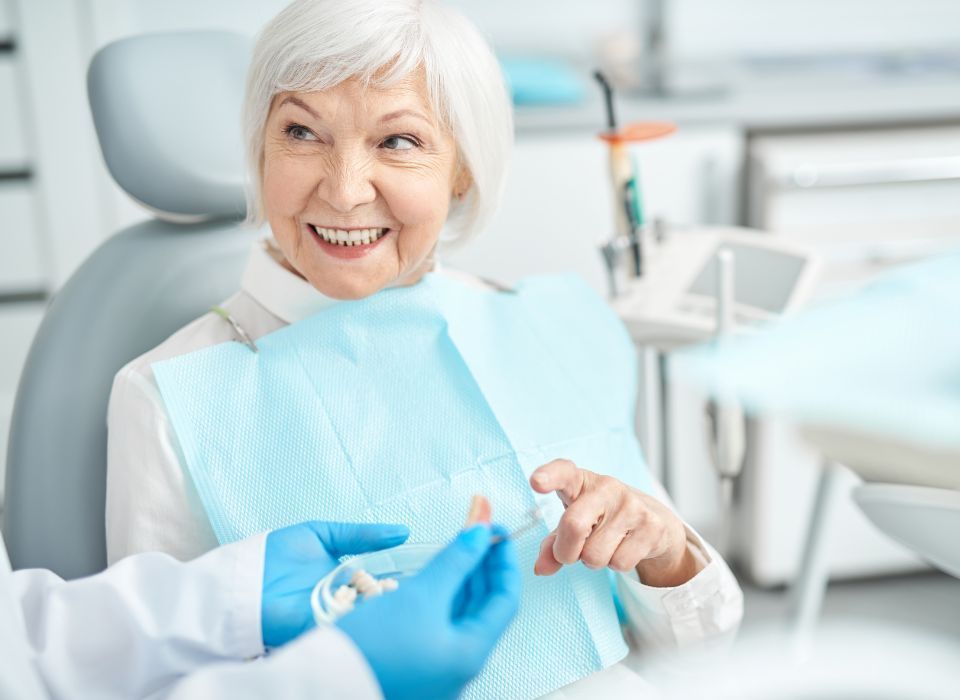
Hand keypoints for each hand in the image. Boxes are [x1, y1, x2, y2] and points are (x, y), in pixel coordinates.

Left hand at [262, 521, 408, 647]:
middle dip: (394, 595)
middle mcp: (343, 600)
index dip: (398, 578)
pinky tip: (373, 607)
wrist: (245, 577)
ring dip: (379, 607)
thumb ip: (362, 534)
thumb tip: (403, 531)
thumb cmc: (277, 553)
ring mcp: (334, 616)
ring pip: (366, 614)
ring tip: (400, 595)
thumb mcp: (325, 534)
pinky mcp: (321, 630)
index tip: (422, 570)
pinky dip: (359, 618)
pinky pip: (347, 626)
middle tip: (415, 586)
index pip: (379, 581)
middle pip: (377, 601)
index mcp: (346, 579)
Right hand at [337, 525, 520, 699]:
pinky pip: (441, 626)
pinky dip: (443, 597)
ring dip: (462, 579)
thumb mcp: (419, 595)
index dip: (503, 561)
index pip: (505, 600)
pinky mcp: (417, 667)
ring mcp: (438, 671)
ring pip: (461, 616)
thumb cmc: (371, 645)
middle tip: (476, 532)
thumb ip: (455, 561)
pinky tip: (436, 574)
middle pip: (484, 608)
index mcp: (470, 654)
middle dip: (481, 566)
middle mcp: (459, 667)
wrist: (320, 682)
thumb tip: (480, 533)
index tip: (496, 531)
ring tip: (457, 546)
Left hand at [530, 459, 699, 586]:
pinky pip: (619, 563)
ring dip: (594, 560)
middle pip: (573, 526)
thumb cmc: (600, 518)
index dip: (549, 476)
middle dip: (565, 552)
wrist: (651, 519)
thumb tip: (541, 569)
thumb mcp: (573, 522)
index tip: (536, 482)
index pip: (563, 472)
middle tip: (570, 553)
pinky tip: (623, 547)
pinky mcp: (652, 526)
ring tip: (605, 544)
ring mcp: (632, 505)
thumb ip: (552, 544)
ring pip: (595, 555)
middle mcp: (607, 487)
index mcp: (580, 481)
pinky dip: (616, 564)